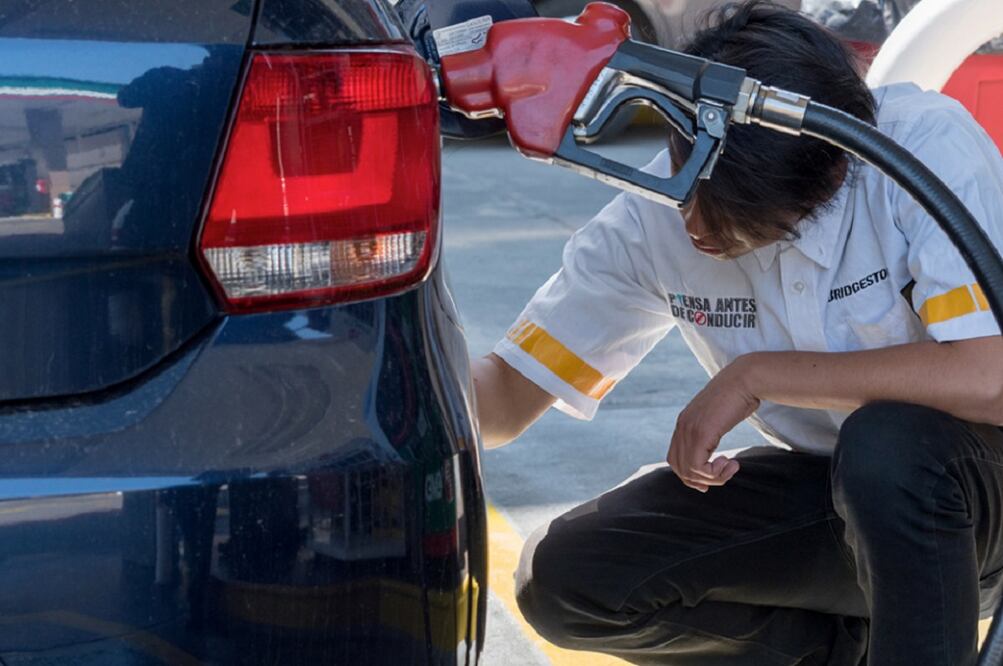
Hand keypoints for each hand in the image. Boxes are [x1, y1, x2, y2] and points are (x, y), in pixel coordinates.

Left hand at [668, 355, 760, 491]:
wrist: (746, 379)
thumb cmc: (739, 397)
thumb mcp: (718, 417)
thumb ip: (709, 431)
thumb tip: (712, 449)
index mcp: (684, 423)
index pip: (674, 459)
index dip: (690, 475)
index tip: (710, 479)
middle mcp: (682, 427)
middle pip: (678, 468)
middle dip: (702, 480)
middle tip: (724, 474)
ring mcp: (689, 430)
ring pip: (689, 471)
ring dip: (713, 477)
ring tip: (731, 467)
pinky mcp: (701, 433)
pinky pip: (698, 467)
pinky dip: (715, 473)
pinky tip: (731, 463)